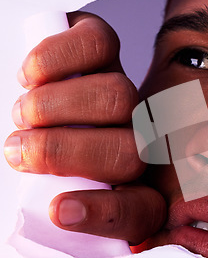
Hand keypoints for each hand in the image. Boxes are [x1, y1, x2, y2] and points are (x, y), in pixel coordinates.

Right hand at [4, 12, 165, 244]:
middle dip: (63, 151)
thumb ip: (48, 201)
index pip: (139, 211)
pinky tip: (31, 76)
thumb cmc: (28, 152)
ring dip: (56, 108)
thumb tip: (53, 211)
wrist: (24, 105)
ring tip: (21, 113)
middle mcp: (133, 139)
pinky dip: (56, 58)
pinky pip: (99, 43)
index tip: (58, 209)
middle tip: (18, 149)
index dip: (106, 213)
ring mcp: (122, 92)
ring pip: (116, 96)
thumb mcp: (36, 186)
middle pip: (128, 150)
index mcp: (125, 187)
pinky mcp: (104, 50)